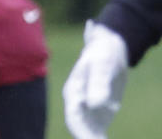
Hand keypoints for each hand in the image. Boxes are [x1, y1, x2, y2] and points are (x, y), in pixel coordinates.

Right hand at [63, 20, 129, 138]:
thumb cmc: (102, 53)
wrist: (109, 51)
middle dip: (84, 137)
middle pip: (78, 126)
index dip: (80, 131)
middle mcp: (77, 102)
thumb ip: (98, 83)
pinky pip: (97, 130)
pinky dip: (99, 138)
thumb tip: (94, 104)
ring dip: (91, 138)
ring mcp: (87, 109)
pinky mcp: (98, 113)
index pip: (73, 116)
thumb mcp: (102, 65)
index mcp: (73, 91)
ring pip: (87, 131)